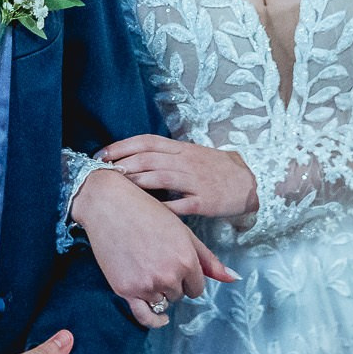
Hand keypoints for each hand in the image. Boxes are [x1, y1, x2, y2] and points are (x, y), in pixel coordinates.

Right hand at [71, 169, 237, 328]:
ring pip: (162, 302)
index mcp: (186, 260)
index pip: (197, 287)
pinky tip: (160, 317)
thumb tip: (234, 278)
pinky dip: (154, 320)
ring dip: (158, 291)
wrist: (109, 205)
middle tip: (156, 259)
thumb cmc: (147, 213)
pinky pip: (145, 316)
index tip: (177, 264)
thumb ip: (208, 259)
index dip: (189, 278)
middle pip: (179, 295)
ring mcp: (147, 284)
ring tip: (146, 266)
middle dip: (173, 282)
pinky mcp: (126, 290)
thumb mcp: (183, 232)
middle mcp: (169, 275)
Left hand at [98, 134, 258, 219]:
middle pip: (150, 158)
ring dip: (138, 181)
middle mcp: (187, 161)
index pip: (147, 141)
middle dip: (123, 163)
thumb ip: (165, 156)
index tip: (102, 154)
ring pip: (162, 177)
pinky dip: (164, 207)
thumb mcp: (191, 155)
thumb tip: (130, 158)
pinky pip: (182, 204)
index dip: (123, 146)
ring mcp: (196, 181)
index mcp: (181, 148)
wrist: (251, 181)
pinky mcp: (206, 201)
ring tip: (117, 187)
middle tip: (102, 172)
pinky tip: (147, 212)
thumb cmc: (215, 169)